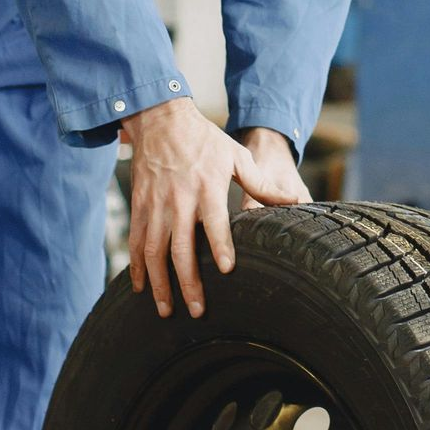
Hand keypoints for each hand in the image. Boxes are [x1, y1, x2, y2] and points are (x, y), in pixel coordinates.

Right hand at [122, 98, 302, 319]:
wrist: (160, 119)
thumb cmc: (203, 139)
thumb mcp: (235, 156)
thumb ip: (261, 183)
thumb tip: (293, 200)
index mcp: (207, 187)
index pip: (214, 221)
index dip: (220, 246)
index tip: (226, 270)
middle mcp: (179, 199)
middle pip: (180, 247)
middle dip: (187, 282)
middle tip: (196, 311)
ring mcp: (155, 204)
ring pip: (154, 251)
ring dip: (159, 283)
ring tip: (166, 310)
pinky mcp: (139, 205)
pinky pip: (136, 240)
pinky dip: (136, 266)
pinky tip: (141, 287)